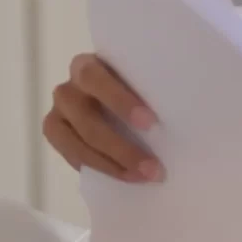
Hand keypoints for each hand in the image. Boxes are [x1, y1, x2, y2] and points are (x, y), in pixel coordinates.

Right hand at [42, 53, 164, 181]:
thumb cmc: (133, 82)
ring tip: (143, 177)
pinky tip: (123, 177)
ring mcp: (57, 112)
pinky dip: (98, 168)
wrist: (108, 94)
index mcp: (88, 64)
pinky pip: (71, 156)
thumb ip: (149, 85)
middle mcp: (68, 87)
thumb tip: (187, 112)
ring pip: (78, 142)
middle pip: (87, 119)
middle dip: (121, 147)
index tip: (150, 122)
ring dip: (112, 165)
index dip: (121, 101)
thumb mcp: (138, 76)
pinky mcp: (54, 133)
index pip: (96, 79)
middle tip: (153, 166)